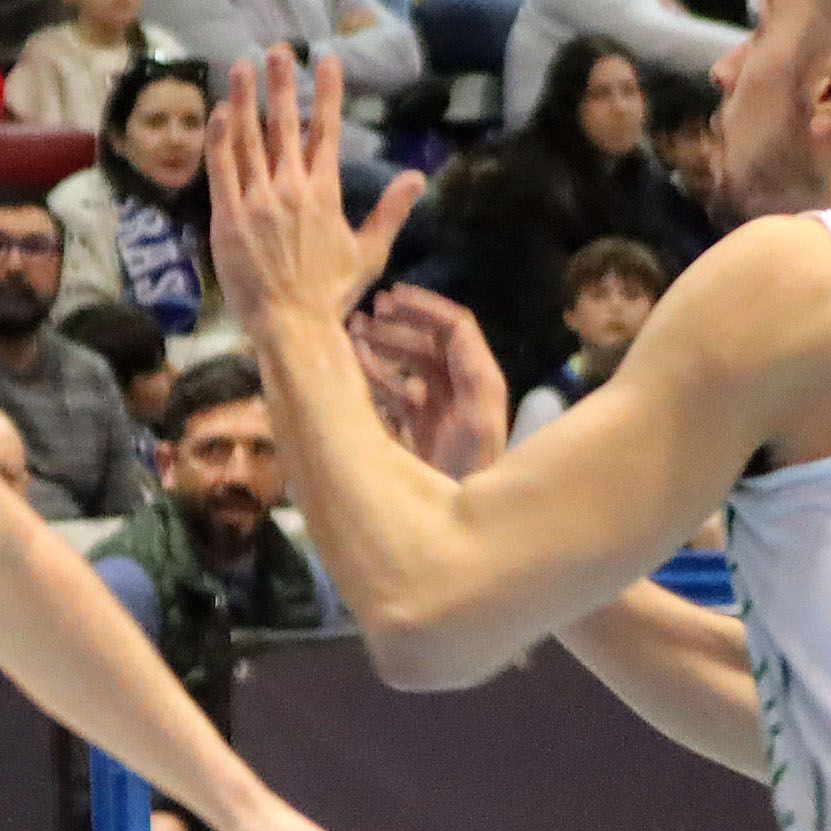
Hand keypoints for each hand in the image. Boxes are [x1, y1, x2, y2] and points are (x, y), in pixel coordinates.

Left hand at [210, 48, 424, 338]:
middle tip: (279, 49)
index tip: (327, 60)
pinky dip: (219, 137)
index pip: (327, 131)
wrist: (292, 325)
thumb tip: (418, 177)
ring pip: (249, 139)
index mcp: (325, 193)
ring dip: (247, 98)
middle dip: (283, 84)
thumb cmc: (331, 293)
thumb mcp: (370, 251)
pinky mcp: (228, 216)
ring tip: (244, 64)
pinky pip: (221, 168)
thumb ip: (391, 211)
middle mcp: (291, 188)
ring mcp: (257, 201)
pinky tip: (219, 110)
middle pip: (286, 125)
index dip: (327, 93)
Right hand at [350, 284, 510, 478]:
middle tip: (361, 317)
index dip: (424, 307)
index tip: (387, 297)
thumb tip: (448, 328)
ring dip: (383, 345)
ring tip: (350, 334)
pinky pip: (397, 390)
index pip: (455, 328)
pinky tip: (353, 365)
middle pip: (430, 341)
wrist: (455, 533)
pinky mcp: (421, 429)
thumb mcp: (477, 421)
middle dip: (396, 324)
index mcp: (479, 384)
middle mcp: (462, 391)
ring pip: (410, 363)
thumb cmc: (471, 475)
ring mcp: (440, 410)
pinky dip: (376, 374)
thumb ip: (470, 375)